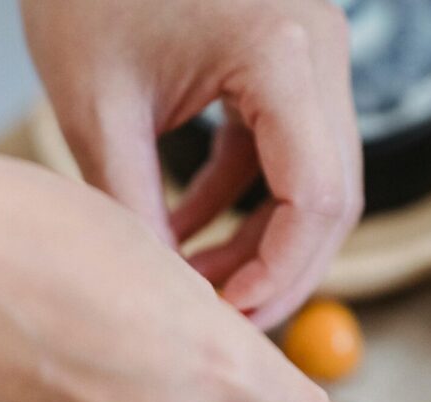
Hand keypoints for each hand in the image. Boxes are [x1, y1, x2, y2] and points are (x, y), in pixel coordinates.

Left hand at [22, 0, 362, 328]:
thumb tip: (163, 299)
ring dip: (259, 244)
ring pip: (313, 183)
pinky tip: (184, 238)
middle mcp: (317, 48)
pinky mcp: (279, 67)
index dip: (280, 274)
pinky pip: (279, 156)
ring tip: (193, 288)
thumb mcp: (98, 110)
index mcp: (281, 50)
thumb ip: (132, 208)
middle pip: (333, 197)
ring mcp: (306, 55)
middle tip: (215, 324)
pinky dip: (239, 204)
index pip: (321, 196)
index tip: (225, 320)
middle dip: (277, 272)